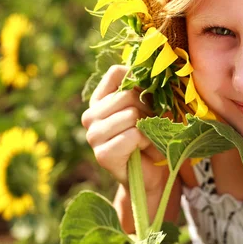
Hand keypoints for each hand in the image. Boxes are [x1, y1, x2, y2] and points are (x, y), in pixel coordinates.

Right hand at [81, 65, 168, 194]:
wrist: (151, 175)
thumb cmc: (152, 136)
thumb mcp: (150, 107)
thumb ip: (146, 87)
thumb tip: (151, 69)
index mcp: (100, 99)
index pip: (116, 73)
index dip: (139, 82)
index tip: (150, 97)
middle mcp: (90, 115)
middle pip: (127, 95)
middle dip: (148, 110)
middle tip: (151, 126)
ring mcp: (93, 136)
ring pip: (131, 114)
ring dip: (148, 127)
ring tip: (146, 138)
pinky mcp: (102, 154)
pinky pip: (133, 135)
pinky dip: (146, 142)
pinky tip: (142, 150)